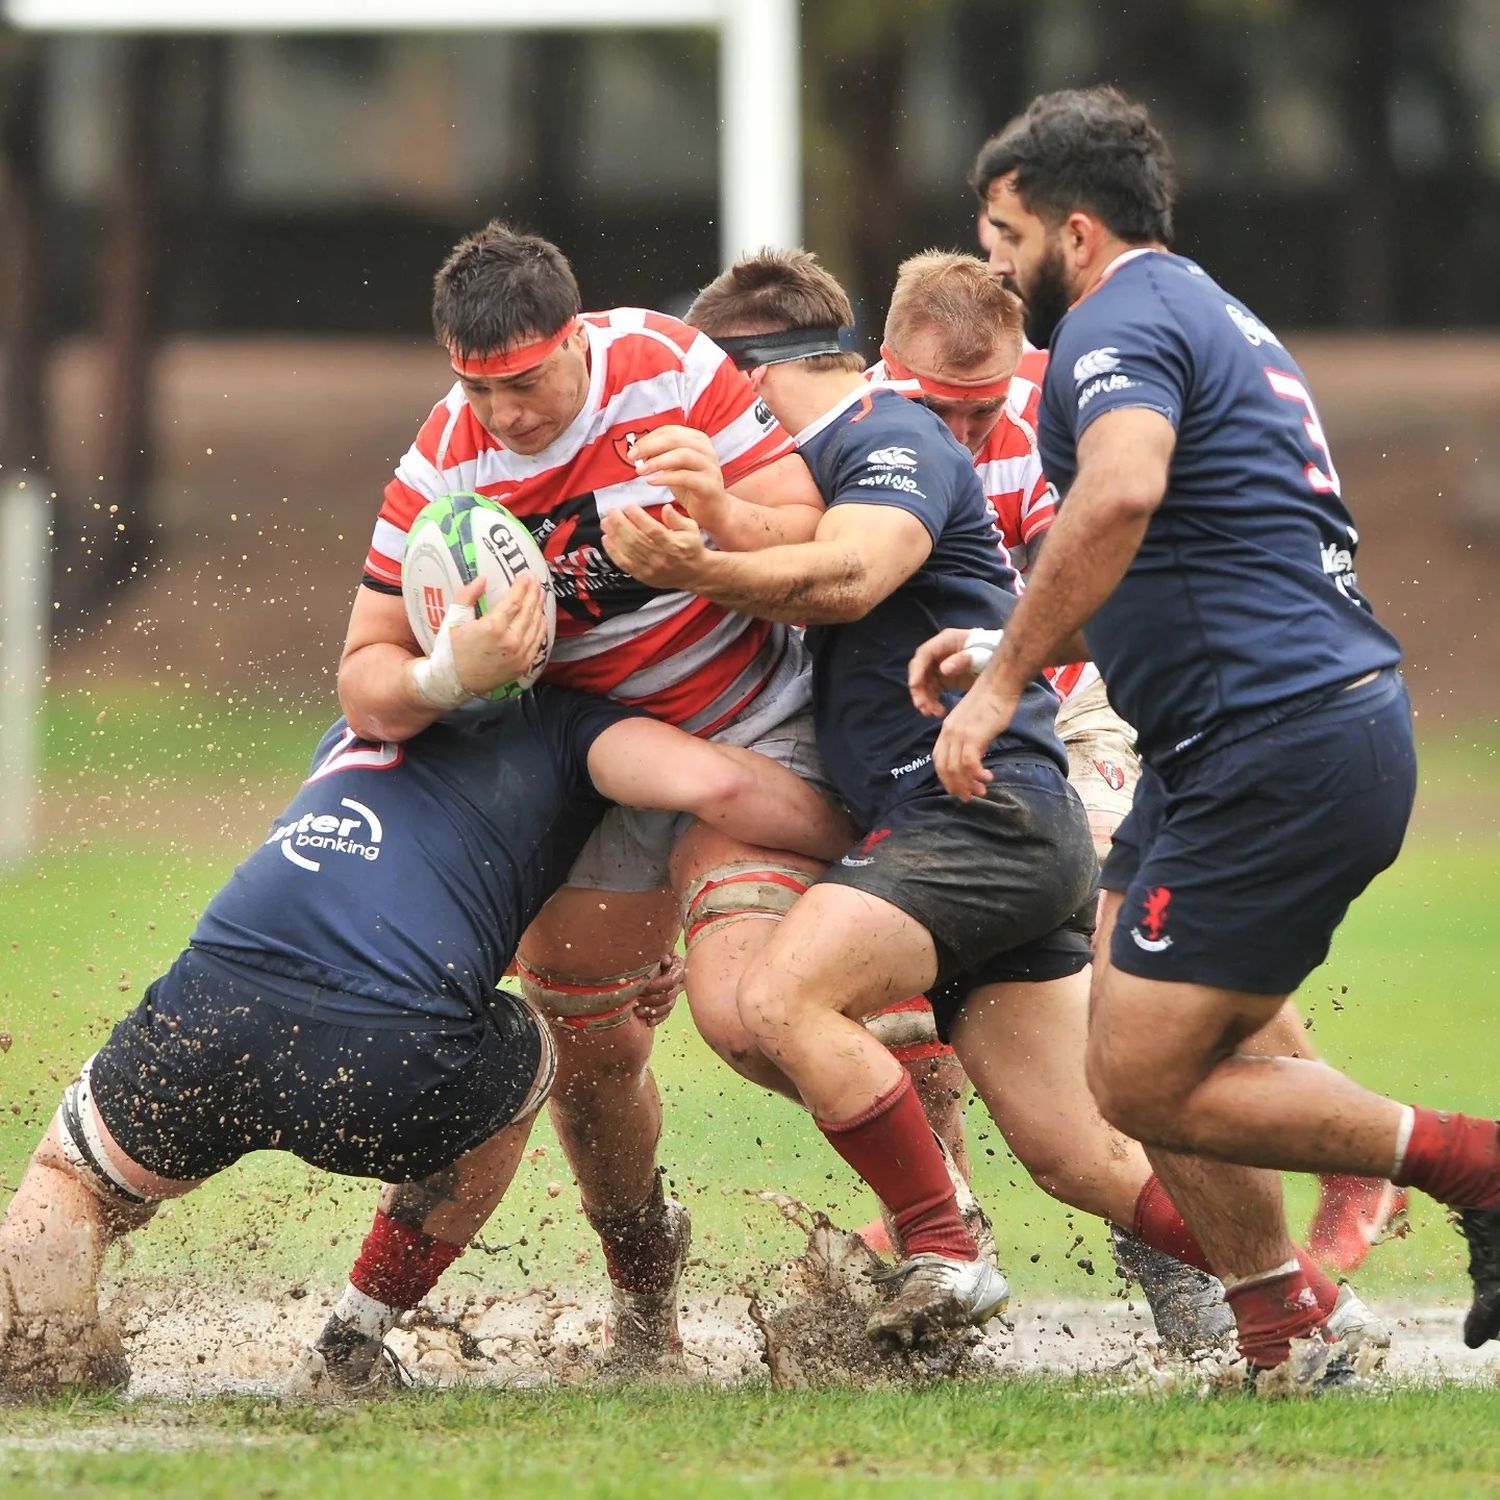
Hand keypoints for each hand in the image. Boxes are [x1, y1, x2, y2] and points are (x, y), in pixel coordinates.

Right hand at [449, 574, 547, 694]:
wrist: (453, 682)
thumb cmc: (451, 650)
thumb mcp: (454, 618)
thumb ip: (467, 596)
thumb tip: (482, 579)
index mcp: (493, 627)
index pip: (514, 601)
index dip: (522, 587)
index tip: (526, 576)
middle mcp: (511, 641)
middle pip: (528, 612)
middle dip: (533, 594)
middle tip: (536, 581)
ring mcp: (519, 655)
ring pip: (536, 626)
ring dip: (539, 608)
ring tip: (540, 595)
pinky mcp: (523, 665)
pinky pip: (537, 642)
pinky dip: (541, 628)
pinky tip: (541, 618)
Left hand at [600, 503, 712, 590]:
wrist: (694, 574)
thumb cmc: (691, 547)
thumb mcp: (691, 529)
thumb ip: (677, 518)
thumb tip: (665, 508)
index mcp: (674, 545)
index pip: (652, 530)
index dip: (638, 518)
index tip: (628, 506)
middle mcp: (661, 558)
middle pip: (636, 539)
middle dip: (620, 523)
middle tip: (611, 510)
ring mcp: (650, 568)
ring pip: (628, 550)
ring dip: (614, 535)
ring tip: (605, 521)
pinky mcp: (643, 575)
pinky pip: (624, 563)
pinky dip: (612, 551)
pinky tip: (606, 538)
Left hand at [627, 425, 729, 531]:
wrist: (713, 510)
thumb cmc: (691, 486)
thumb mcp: (675, 466)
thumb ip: (661, 455)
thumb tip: (636, 449)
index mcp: (698, 440)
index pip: (670, 431)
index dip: (649, 439)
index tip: (632, 451)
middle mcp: (706, 450)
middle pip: (675, 439)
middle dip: (650, 447)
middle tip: (632, 457)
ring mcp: (710, 467)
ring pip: (682, 456)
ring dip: (657, 462)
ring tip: (640, 471)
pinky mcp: (709, 485)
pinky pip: (685, 477)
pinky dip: (666, 478)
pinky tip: (652, 482)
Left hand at [633, 953, 684, 1027]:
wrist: (636, 961)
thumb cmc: (643, 953)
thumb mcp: (651, 952)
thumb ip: (658, 954)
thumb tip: (666, 960)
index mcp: (676, 965)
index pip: (672, 979)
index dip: (658, 984)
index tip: (643, 986)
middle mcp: (678, 980)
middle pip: (669, 995)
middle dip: (651, 998)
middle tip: (635, 999)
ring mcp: (673, 993)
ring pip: (668, 1006)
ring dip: (652, 1010)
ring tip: (636, 1010)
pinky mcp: (667, 1004)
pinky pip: (666, 1014)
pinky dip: (656, 1018)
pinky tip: (647, 1021)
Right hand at [908, 627, 988, 716]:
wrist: (1003, 661)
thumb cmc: (990, 652)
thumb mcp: (980, 654)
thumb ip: (963, 660)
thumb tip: (943, 670)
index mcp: (945, 641)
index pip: (924, 654)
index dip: (917, 669)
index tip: (915, 686)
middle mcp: (938, 652)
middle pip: (920, 669)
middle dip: (918, 689)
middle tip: (923, 707)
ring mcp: (940, 665)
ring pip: (924, 682)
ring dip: (924, 698)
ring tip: (932, 713)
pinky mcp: (944, 678)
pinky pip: (932, 690)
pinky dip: (932, 701)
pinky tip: (939, 712)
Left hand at [932, 674, 1021, 801]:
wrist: (1000, 683)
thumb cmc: (992, 700)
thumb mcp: (974, 721)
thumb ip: (970, 738)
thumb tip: (974, 756)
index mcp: (947, 729)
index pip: (939, 759)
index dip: (946, 777)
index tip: (957, 787)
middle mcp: (949, 732)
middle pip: (944, 768)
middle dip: (955, 786)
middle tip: (968, 797)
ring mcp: (960, 734)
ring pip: (956, 769)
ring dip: (968, 784)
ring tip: (980, 791)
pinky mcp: (973, 736)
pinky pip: (969, 764)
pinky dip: (976, 775)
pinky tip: (988, 777)